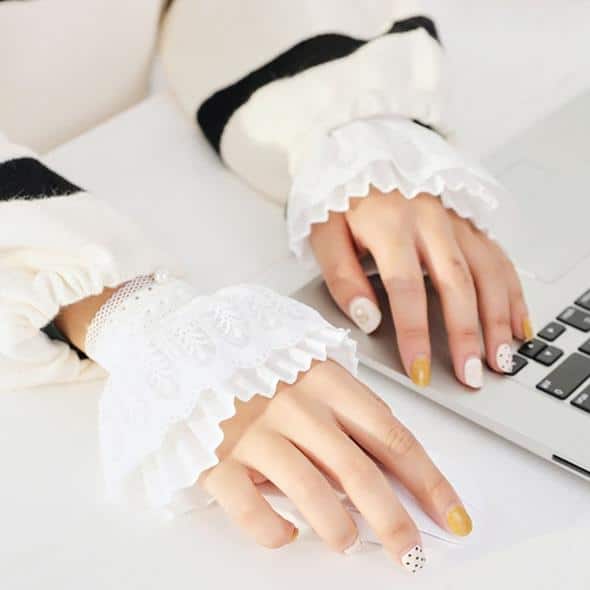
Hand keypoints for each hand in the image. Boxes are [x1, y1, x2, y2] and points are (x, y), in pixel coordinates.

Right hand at [200, 360, 471, 569]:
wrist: (182, 350)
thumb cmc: (257, 366)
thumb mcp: (309, 372)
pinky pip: (252, 512)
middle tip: (411, 554)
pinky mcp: (216, 460)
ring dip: (338, 529)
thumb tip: (389, 468)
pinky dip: (275, 532)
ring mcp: (254, 432)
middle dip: (393, 520)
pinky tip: (286, 535)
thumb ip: (347, 410)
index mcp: (325, 380)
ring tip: (347, 542)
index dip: (429, 480)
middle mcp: (295, 405)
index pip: (391, 436)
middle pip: (359, 471)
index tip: (451, 515)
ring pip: (311, 493)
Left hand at [310, 188, 531, 388]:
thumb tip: (367, 319)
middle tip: (472, 375)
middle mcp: (430, 223)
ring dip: (497, 319)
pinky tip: (518, 322)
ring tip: (501, 358)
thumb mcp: (324, 232)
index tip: (420, 370)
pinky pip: (498, 258)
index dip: (415, 335)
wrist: (362, 148)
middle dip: (466, 335)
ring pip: (486, 273)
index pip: (406, 290)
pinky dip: (512, 292)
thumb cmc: (341, 195)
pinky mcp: (468, 222)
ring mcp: (454, 221)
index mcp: (390, 227)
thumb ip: (342, 276)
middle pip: (456, 285)